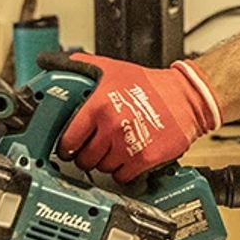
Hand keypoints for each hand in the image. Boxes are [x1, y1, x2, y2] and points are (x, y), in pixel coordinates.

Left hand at [38, 52, 221, 181]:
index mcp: (99, 106)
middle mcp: (112, 126)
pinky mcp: (145, 159)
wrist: (187, 98)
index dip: (67, 146)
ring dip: (106, 163)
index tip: (70, 147)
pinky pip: (123, 176)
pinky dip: (124, 172)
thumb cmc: (151, 86)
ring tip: (115, 149)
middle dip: (87, 155)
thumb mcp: (113, 69)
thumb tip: (52, 62)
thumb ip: (82, 66)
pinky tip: (129, 157)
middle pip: (84, 159)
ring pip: (103, 169)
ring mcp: (129, 145)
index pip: (69, 140)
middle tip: (95, 148)